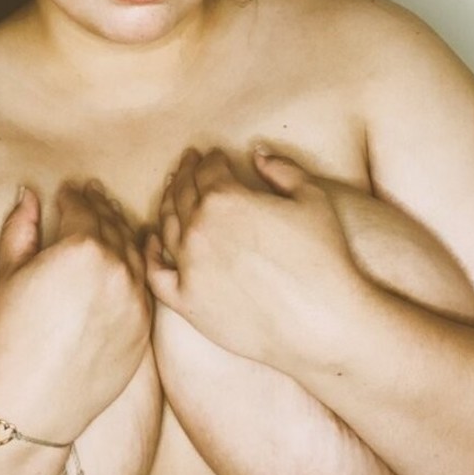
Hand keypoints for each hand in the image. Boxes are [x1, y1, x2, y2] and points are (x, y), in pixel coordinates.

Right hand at [0, 181, 151, 441]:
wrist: (33, 403)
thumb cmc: (10, 337)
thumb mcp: (9, 274)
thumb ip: (20, 228)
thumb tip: (27, 194)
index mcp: (81, 247)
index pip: (81, 207)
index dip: (71, 195)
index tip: (66, 191)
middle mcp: (117, 267)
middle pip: (111, 223)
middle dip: (98, 206)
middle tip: (90, 195)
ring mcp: (136, 297)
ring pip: (133, 250)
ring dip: (119, 232)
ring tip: (107, 222)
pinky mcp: (144, 325)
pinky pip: (142, 283)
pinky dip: (133, 266)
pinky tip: (123, 261)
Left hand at [144, 147, 362, 365]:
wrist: (321, 322)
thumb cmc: (323, 259)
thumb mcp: (312, 198)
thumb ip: (282, 169)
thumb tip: (258, 152)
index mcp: (225, 198)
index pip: (208, 169)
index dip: (211, 158)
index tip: (214, 155)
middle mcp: (199, 228)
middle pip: (182, 192)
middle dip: (185, 173)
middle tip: (187, 163)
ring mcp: (188, 266)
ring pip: (166, 225)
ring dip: (168, 204)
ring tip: (172, 193)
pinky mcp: (186, 300)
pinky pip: (156, 272)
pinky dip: (150, 253)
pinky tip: (153, 241)